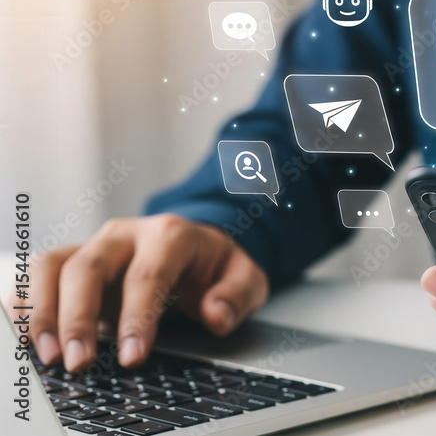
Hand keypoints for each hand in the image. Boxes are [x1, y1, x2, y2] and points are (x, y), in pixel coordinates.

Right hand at [4, 214, 268, 370]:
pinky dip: (26, 300)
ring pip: (54, 266)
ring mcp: (96, 243)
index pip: (148, 276)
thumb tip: (216, 315)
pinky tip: (27, 334)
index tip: (132, 357)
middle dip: (80, 318)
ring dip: (43, 311)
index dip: (137, 317)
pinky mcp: (74, 258)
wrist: (199, 244)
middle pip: (89, 267)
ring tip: (48, 356)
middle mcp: (127, 234)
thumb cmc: (218, 266)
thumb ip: (238, 295)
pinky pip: (38, 272)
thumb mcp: (247, 278)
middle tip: (79, 363)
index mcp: (172, 235)